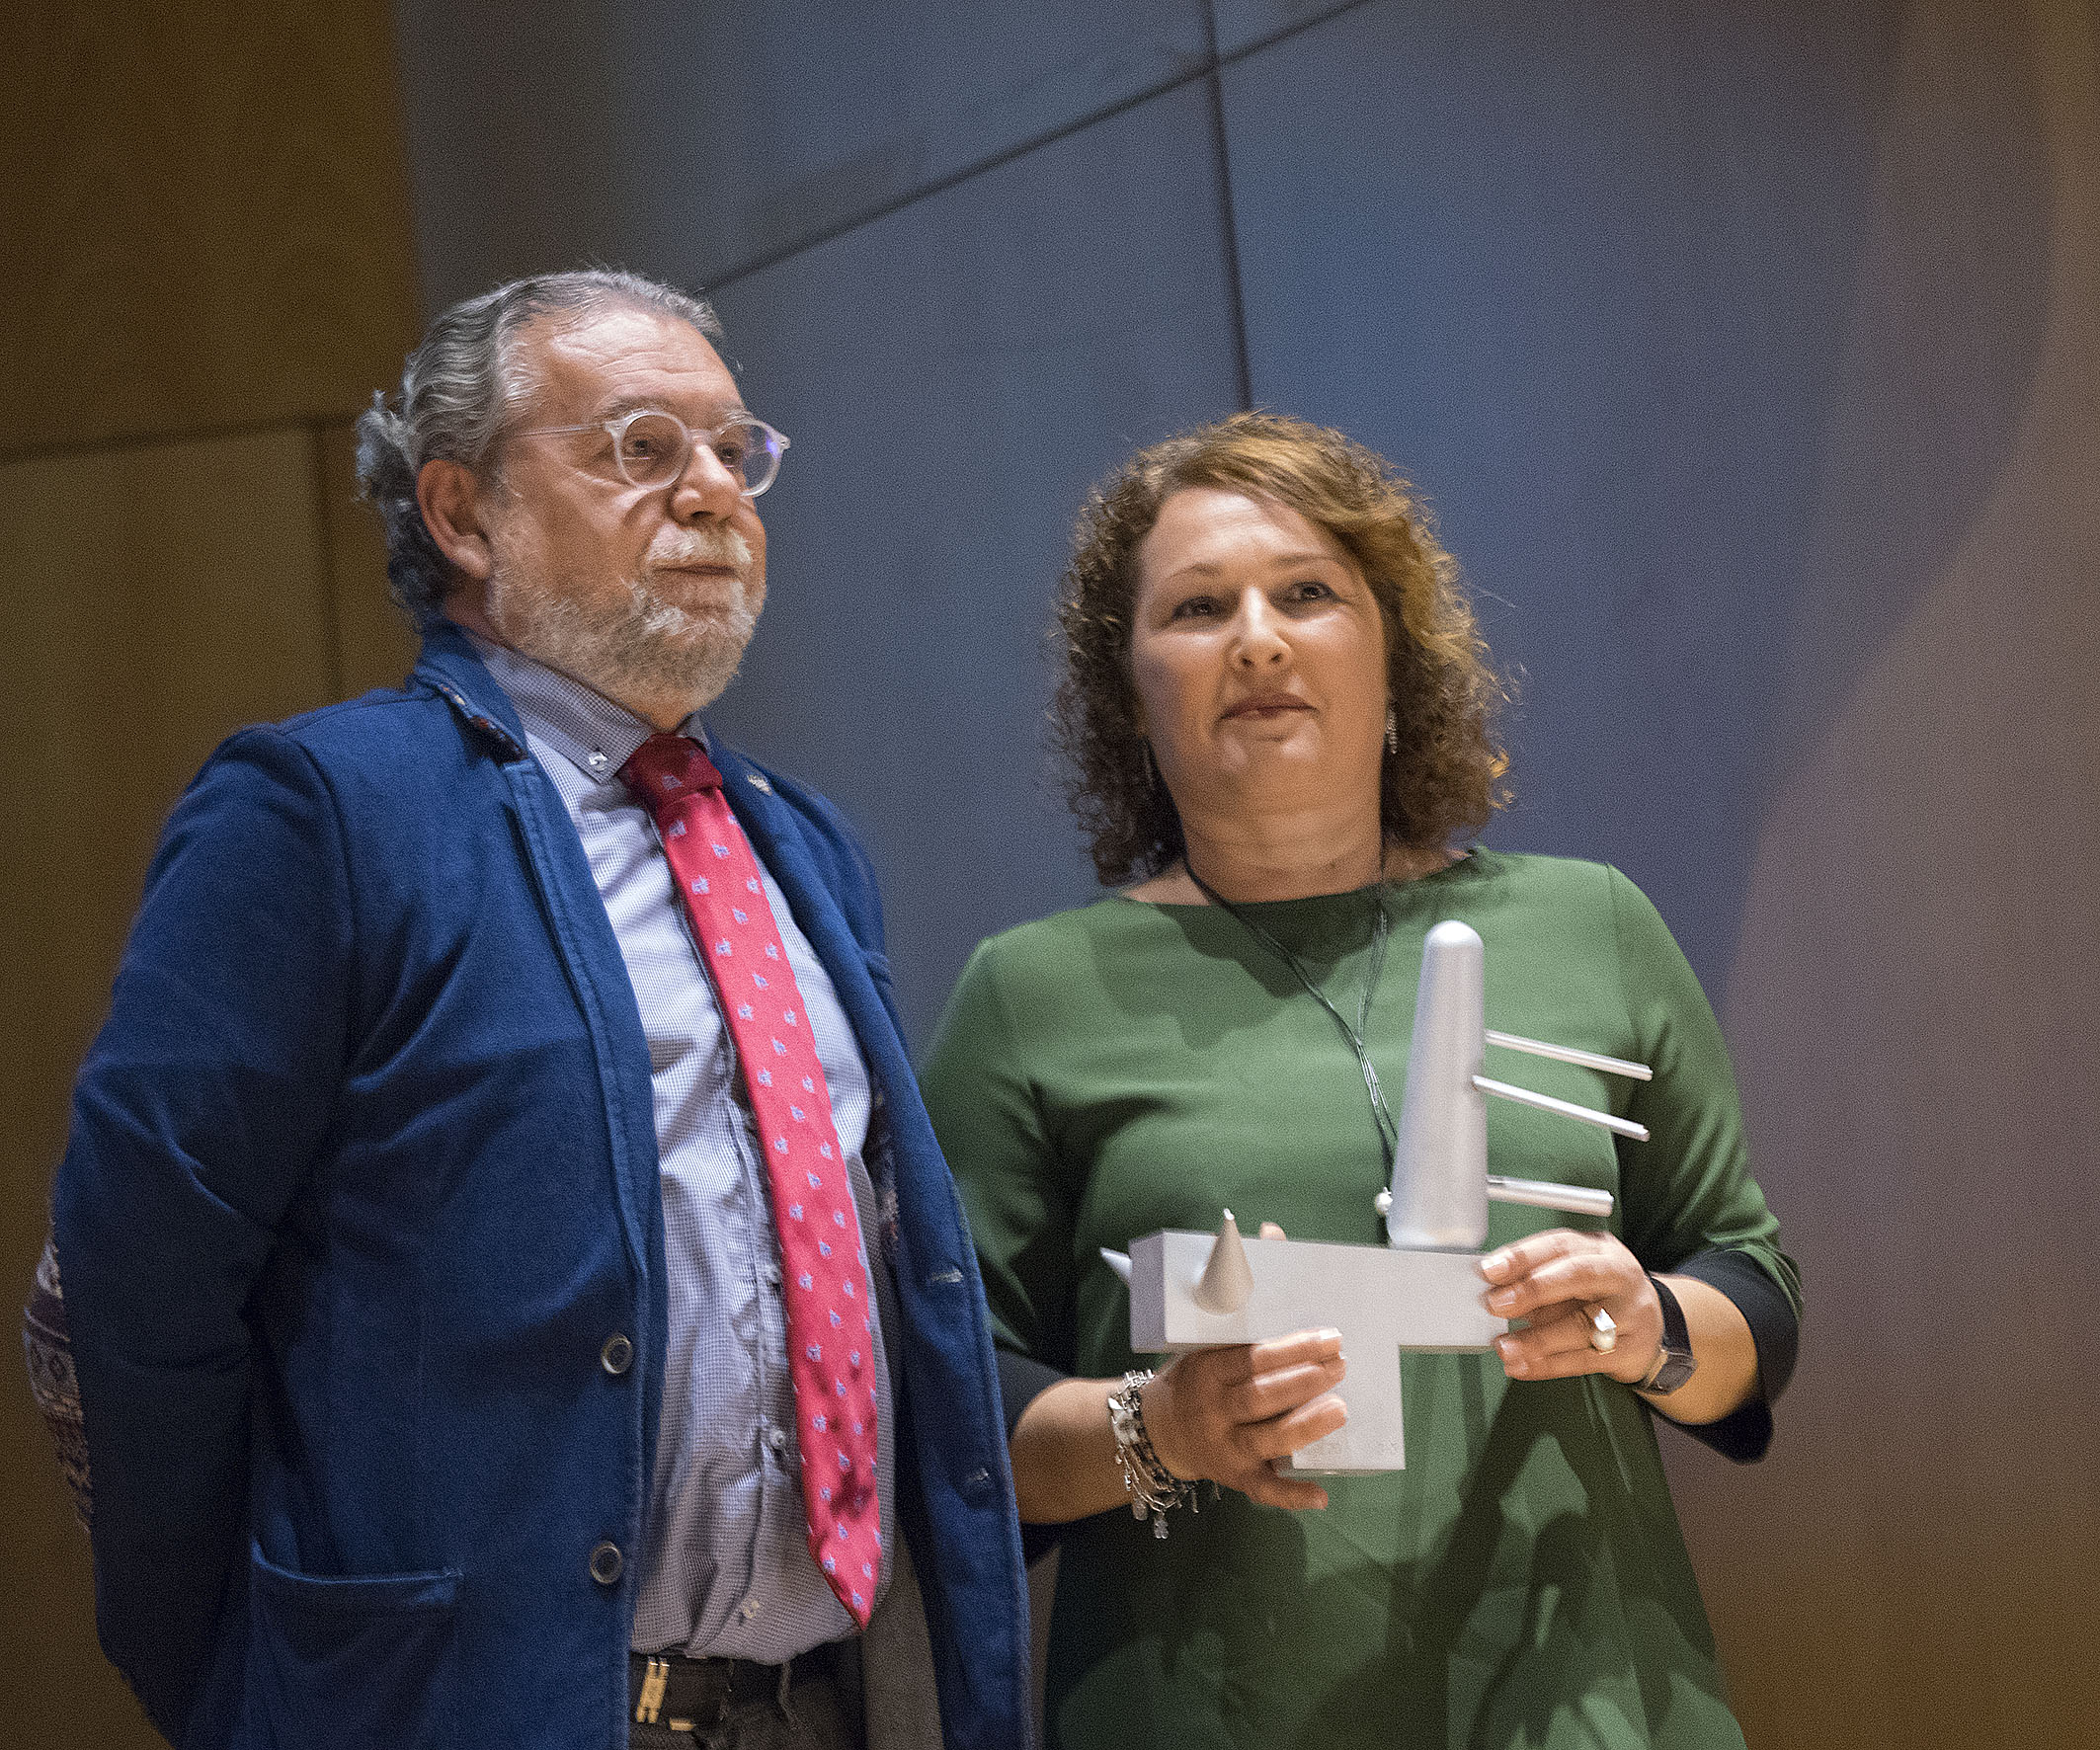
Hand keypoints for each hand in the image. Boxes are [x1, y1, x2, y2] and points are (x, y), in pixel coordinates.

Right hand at [1141, 1328, 1347, 1509]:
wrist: (1162, 1431)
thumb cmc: (1196, 1385)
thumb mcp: (1205, 1357)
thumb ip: (1241, 1352)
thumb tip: (1302, 1343)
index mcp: (1206, 1374)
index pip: (1253, 1359)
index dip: (1293, 1349)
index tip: (1329, 1340)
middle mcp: (1213, 1413)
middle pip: (1262, 1397)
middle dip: (1305, 1381)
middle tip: (1340, 1367)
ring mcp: (1225, 1449)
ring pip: (1268, 1439)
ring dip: (1306, 1426)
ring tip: (1339, 1409)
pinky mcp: (1235, 1478)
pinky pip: (1264, 1490)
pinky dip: (1292, 1495)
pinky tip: (1321, 1495)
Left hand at [1479, 1229, 1661, 1387]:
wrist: (1655, 1327)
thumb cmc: (1603, 1293)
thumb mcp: (1577, 1273)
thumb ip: (1540, 1278)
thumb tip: (1495, 1291)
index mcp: (1599, 1249)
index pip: (1560, 1245)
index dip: (1522, 1257)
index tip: (1489, 1270)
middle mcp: (1618, 1276)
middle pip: (1577, 1277)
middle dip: (1532, 1290)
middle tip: (1496, 1304)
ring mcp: (1630, 1313)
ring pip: (1581, 1325)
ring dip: (1537, 1339)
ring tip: (1505, 1347)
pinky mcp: (1630, 1350)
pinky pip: (1585, 1359)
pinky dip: (1549, 1365)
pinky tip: (1523, 1366)